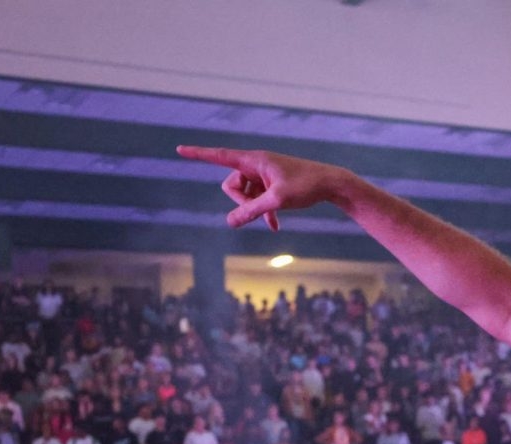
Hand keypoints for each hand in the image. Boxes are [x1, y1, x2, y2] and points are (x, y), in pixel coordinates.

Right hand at [176, 146, 348, 231]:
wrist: (331, 184)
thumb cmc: (306, 186)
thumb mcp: (277, 200)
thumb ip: (252, 211)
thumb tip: (229, 222)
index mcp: (254, 159)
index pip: (220, 155)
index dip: (199, 154)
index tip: (180, 150)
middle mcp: (256, 164)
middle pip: (231, 184)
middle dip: (240, 200)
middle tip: (259, 209)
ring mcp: (264, 175)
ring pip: (245, 195)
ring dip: (254, 208)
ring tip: (273, 218)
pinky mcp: (272, 184)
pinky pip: (258, 199)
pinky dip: (264, 212)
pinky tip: (275, 226)